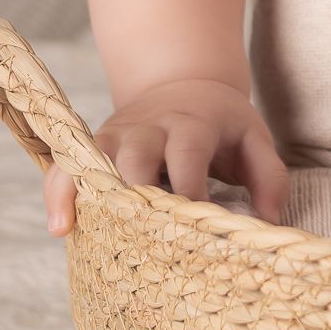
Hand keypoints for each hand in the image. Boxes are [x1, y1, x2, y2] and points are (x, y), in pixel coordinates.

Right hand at [43, 77, 290, 235]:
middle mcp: (150, 127)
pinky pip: (68, 165)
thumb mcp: (254, 139)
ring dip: (92, 197)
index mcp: (192, 124)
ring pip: (96, 161)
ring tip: (87, 237)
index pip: (188, 157)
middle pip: (136, 160)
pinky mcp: (95, 145)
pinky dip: (60, 192)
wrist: (183, 82)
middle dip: (138, 202)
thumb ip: (269, 177)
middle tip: (144, 247)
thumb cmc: (222, 125)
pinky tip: (61, 228)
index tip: (196, 233)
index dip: (190, 194)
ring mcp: (117, 134)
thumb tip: (269, 222)